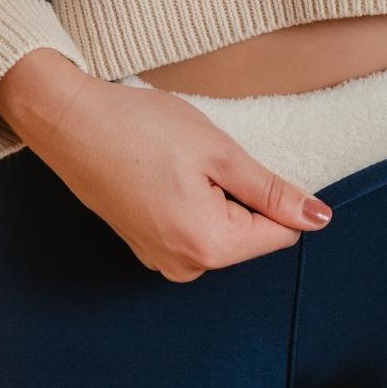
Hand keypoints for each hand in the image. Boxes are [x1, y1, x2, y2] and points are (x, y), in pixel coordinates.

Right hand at [0, 49, 331, 281]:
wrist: (67, 121)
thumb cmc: (141, 128)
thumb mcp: (220, 153)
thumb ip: (272, 191)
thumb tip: (318, 218)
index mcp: (209, 246)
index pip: (281, 234)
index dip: (274, 194)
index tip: (240, 163)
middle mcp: (185, 266)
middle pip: (250, 237)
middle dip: (242, 198)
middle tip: (203, 161)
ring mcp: (161, 260)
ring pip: (222, 233)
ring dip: (216, 200)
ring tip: (180, 166)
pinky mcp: (146, 248)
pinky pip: (193, 231)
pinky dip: (193, 204)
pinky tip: (166, 175)